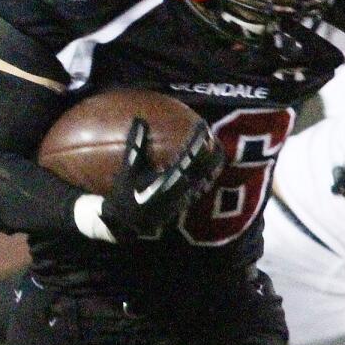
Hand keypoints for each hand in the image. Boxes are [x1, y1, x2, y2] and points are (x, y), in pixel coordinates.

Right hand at [100, 118, 223, 239]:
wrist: (128, 223)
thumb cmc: (126, 194)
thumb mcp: (129, 168)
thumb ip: (136, 144)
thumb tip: (139, 120)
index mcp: (171, 178)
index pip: (191, 156)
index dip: (198, 140)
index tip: (203, 126)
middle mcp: (183, 189)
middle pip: (206, 168)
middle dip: (214, 152)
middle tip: (217, 137)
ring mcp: (186, 198)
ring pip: (207, 178)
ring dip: (213, 164)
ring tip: (218, 151)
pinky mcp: (185, 204)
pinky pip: (202, 187)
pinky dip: (207, 176)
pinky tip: (207, 170)